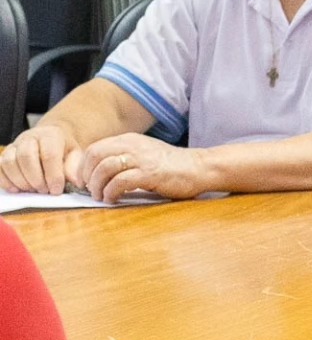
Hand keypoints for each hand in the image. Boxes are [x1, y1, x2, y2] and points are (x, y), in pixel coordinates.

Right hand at [0, 125, 83, 194]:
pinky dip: (6, 181)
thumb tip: (77, 183)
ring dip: (21, 181)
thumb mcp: (75, 155)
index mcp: (50, 135)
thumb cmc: (63, 149)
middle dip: (36, 179)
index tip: (57, 190)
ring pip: (9, 162)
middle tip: (45, 191)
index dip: (53, 175)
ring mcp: (14, 145)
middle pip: (26, 157)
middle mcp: (29, 137)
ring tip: (34, 190)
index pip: (49, 155)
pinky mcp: (5, 154)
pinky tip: (18, 189)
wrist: (49, 138)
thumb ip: (75, 168)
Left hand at [77, 133, 211, 202]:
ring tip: (101, 196)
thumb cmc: (172, 166)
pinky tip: (113, 199)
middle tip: (90, 190)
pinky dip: (111, 192)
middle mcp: (133, 145)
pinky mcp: (149, 174)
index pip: (95, 149)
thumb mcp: (145, 154)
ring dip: (97, 186)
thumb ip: (125, 158)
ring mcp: (141, 159)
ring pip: (104, 168)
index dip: (84, 167)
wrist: (199, 168)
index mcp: (130, 140)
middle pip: (95, 156)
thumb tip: (99, 173)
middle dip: (87, 175)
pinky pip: (120, 182)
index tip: (85, 181)